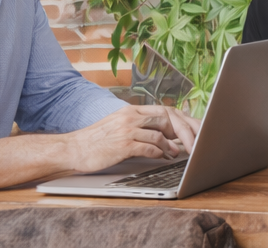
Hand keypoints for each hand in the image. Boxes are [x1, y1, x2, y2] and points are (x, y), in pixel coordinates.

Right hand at [64, 105, 201, 173]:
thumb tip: (164, 134)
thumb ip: (141, 126)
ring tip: (179, 152)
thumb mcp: (119, 125)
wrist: (72, 148)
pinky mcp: (122, 144)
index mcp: (132, 110)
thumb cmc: (97, 140)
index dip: (182, 119)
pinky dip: (160, 152)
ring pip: (160, 133)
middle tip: (194, 142)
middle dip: (184, 131)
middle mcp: (131, 116)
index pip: (165, 110)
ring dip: (173, 144)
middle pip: (167, 118)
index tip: (194, 128)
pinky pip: (148, 147)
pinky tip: (164, 157)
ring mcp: (127, 130)